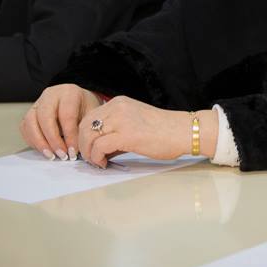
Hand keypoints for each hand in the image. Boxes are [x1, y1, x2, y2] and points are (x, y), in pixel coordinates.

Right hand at [21, 83, 102, 160]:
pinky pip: (25, 127)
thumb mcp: (92, 114)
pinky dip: (32, 141)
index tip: (73, 151)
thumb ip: (84, 129)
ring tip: (51, 156)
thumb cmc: (85, 107)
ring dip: (40, 142)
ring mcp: (38, 103)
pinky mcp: (30, 113)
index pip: (66, 115)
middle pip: (45, 117)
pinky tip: (44, 150)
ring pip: (30, 122)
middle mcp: (50, 95)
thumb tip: (76, 151)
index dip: (69, 136)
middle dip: (53, 140)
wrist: (78, 100)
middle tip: (62, 155)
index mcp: (69, 92)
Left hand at [78, 95, 199, 166]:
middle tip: (90, 158)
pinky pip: (99, 146)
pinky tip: (104, 163)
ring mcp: (121, 119)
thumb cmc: (164, 131)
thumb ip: (116, 131)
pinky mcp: (126, 134)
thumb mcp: (135, 122)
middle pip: (84, 125)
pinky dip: (97, 157)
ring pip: (88, 135)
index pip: (90, 117)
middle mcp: (117, 107)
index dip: (84, 135)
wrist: (183, 132)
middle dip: (83, 144)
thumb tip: (100, 149)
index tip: (89, 149)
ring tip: (97, 161)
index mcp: (119, 103)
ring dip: (88, 152)